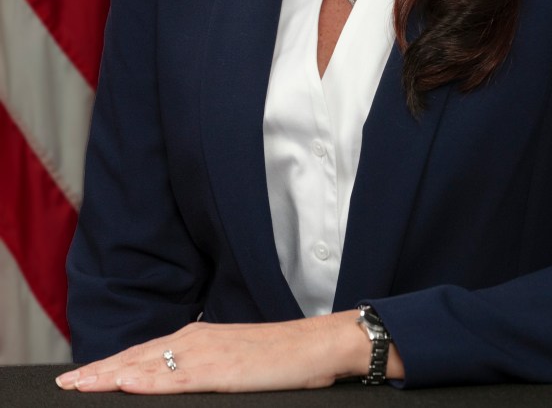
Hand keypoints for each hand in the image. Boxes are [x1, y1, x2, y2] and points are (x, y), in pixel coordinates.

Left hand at [55, 311, 397, 393]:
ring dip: (111, 375)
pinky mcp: (221, 371)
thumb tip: (177, 378)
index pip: (144, 352)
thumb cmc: (280, 356)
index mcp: (198, 337)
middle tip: (65, 382)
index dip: (110, 364)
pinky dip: (150, 379)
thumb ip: (202, 366)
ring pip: (149, 365)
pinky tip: (127, 383)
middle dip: (99, 371)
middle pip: (138, 356)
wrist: (316, 346)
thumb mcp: (233, 359)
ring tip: (80, 383)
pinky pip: (178, 378)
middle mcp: (196, 339)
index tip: (80, 375)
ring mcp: (207, 353)